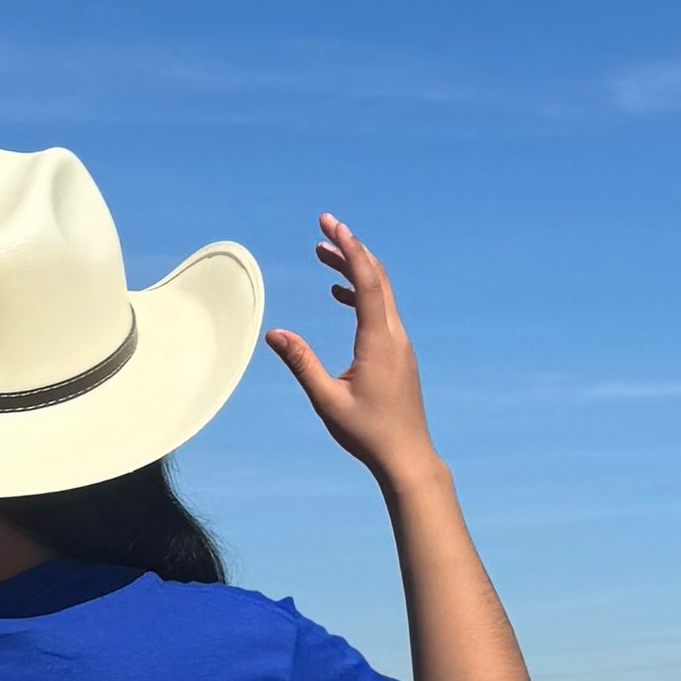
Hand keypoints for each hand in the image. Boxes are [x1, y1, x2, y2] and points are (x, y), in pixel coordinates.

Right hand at [267, 213, 436, 485]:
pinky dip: (360, 293)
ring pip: (380, 292)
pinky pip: (381, 310)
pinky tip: (339, 293)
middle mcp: (394, 336)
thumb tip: (274, 333)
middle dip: (350, 248)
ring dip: (354, 269)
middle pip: (376, 277)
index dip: (349, 248)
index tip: (330, 224)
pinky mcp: (398, 353)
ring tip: (322, 253)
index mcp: (379, 341)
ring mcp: (399, 343)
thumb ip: (301, 363)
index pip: (368, 281)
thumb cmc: (367, 433)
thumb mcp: (326, 400)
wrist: (407, 456)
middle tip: (324, 225)